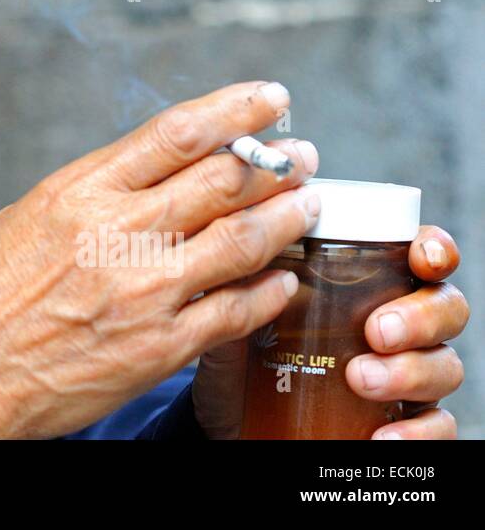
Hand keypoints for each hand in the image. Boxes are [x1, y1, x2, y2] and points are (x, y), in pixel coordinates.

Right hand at [0, 80, 320, 438]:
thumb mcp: (28, 217)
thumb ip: (96, 194)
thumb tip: (157, 174)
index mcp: (81, 192)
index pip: (178, 134)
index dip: (234, 111)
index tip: (268, 100)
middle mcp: (118, 233)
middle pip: (223, 180)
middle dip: (276, 163)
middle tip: (303, 155)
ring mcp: (145, 291)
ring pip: (242, 239)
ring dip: (287, 216)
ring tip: (310, 202)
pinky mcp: (159, 347)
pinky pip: (235, 311)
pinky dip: (270, 290)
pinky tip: (284, 278)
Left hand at [194, 226, 467, 438]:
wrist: (229, 408)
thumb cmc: (244, 343)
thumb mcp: (237, 302)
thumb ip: (246, 271)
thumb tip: (247, 237)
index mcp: (367, 281)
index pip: (419, 255)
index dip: (433, 251)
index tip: (420, 259)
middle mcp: (396, 322)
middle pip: (445, 308)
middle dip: (421, 317)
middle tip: (375, 331)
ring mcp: (404, 371)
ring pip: (445, 365)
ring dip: (412, 372)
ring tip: (361, 379)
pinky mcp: (400, 420)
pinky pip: (437, 426)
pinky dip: (419, 433)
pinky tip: (383, 436)